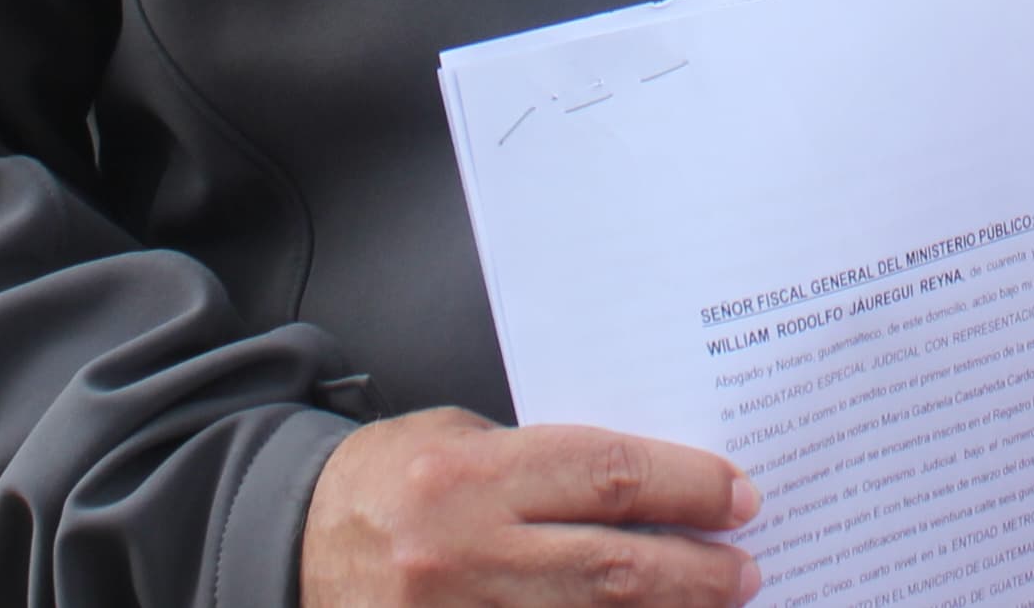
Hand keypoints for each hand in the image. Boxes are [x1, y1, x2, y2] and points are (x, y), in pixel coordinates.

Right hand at [301, 407, 757, 605]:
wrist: (288, 545)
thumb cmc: (387, 482)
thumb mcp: (458, 441)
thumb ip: (543, 463)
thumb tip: (646, 488)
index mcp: (469, 478)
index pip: (608, 477)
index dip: (687, 487)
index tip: (737, 496)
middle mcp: (465, 555)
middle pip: (613, 568)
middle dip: (695, 572)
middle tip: (745, 568)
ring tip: (714, 604)